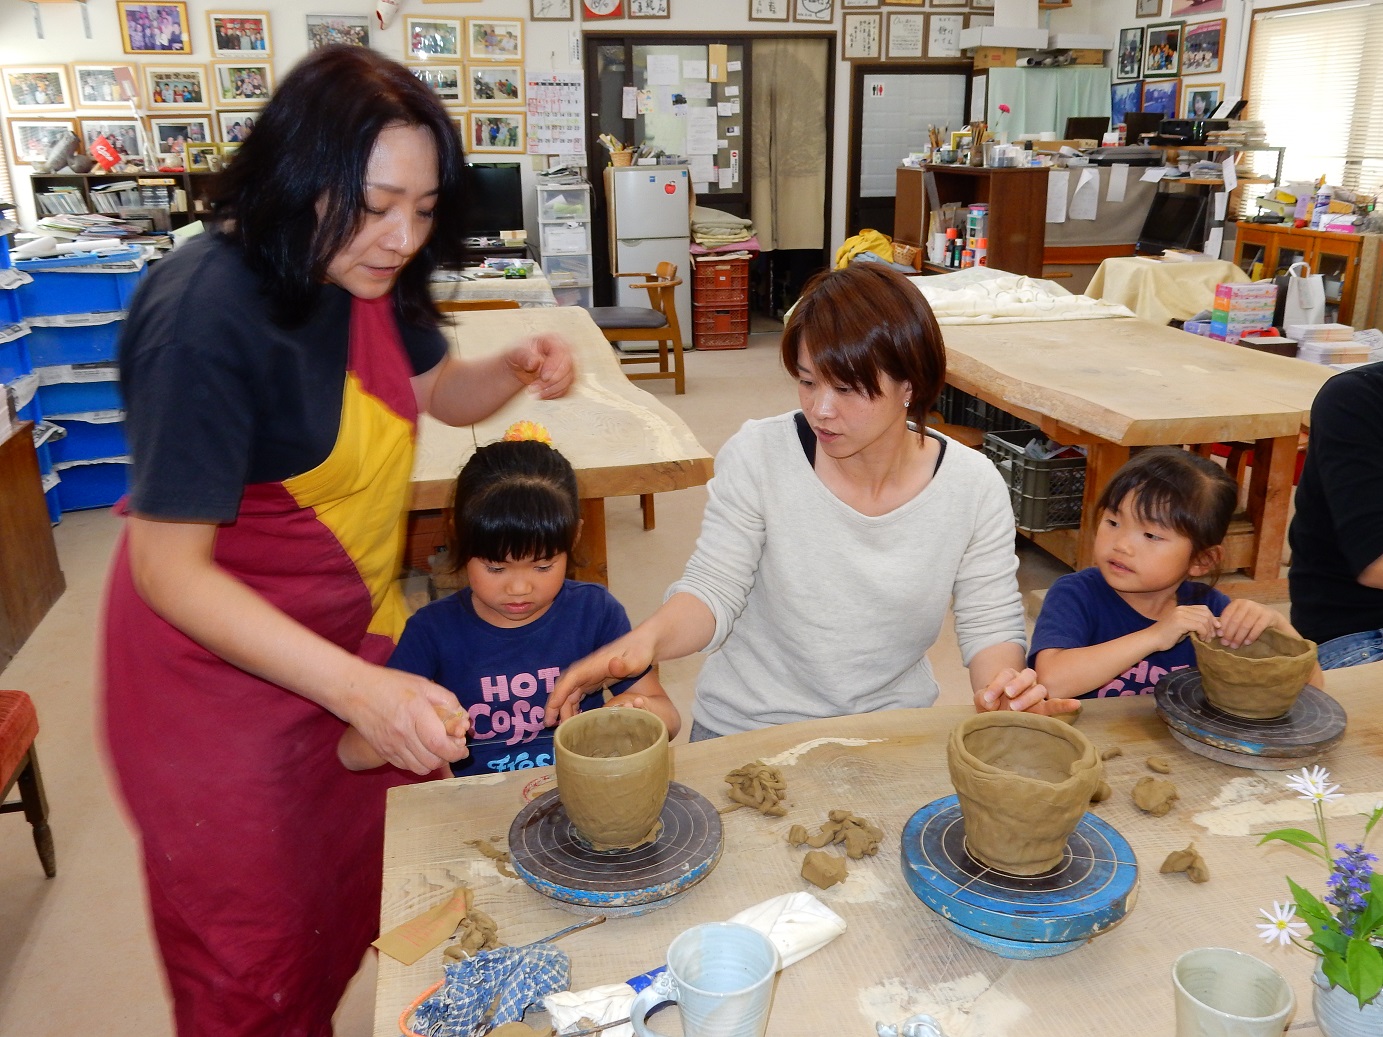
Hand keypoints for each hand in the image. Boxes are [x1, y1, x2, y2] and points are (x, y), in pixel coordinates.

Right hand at [341, 666, 469, 774]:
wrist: (355, 692)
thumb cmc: (391, 684)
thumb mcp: (423, 684)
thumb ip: (447, 700)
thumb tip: (463, 720)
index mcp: (415, 713)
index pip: (439, 744)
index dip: (455, 752)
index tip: (463, 749)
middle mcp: (403, 733)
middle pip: (432, 761)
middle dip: (448, 758)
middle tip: (452, 747)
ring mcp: (391, 746)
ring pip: (420, 768)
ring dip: (434, 762)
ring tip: (437, 750)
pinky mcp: (383, 752)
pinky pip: (406, 767)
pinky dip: (418, 763)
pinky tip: (421, 750)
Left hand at [506, 332, 573, 399]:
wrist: (519, 367)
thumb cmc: (519, 355)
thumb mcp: (516, 353)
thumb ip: (524, 356)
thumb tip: (534, 363)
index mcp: (553, 340)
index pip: (562, 352)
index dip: (554, 366)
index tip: (543, 377)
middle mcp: (564, 352)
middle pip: (569, 367)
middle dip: (552, 381)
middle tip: (533, 387)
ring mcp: (567, 366)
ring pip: (568, 380)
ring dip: (551, 390)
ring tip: (533, 393)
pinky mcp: (567, 379)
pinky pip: (566, 389)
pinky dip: (553, 394)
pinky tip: (540, 395)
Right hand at [547, 636, 653, 725]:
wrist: (646, 643)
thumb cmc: (641, 651)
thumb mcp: (636, 659)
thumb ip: (624, 664)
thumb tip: (612, 665)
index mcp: (593, 665)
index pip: (569, 680)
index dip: (558, 695)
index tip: (550, 711)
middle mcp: (587, 669)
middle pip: (565, 687)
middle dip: (555, 704)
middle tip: (549, 724)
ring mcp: (590, 674)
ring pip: (570, 692)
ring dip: (563, 707)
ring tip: (562, 726)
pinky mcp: (595, 678)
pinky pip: (579, 693)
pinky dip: (573, 705)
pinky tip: (575, 717)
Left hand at [974, 667, 1075, 714]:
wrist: (997, 716)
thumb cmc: (991, 705)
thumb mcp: (983, 700)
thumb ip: (983, 698)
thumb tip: (990, 702)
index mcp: (1009, 677)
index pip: (1006, 674)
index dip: (996, 684)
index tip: (987, 698)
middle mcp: (1025, 682)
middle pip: (1027, 675)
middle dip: (1017, 684)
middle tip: (1007, 695)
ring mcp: (1035, 694)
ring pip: (1039, 689)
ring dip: (1028, 697)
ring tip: (1015, 708)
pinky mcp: (1042, 708)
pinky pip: (1055, 705)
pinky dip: (1065, 704)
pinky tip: (1076, 704)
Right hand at [1147, 604, 1216, 652]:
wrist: (1152, 640)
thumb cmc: (1167, 636)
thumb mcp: (1183, 628)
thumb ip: (1194, 624)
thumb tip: (1212, 626)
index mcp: (1183, 608)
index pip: (1204, 608)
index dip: (1212, 618)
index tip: (1216, 629)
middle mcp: (1182, 609)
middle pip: (1206, 613)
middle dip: (1212, 626)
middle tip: (1211, 637)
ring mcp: (1180, 614)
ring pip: (1204, 620)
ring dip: (1208, 631)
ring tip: (1206, 639)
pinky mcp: (1180, 622)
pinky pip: (1199, 625)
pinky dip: (1204, 633)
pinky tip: (1201, 639)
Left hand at [1214, 599, 1280, 649]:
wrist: (1272, 617)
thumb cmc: (1251, 619)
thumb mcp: (1239, 617)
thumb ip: (1228, 622)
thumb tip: (1217, 633)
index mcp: (1237, 603)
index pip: (1227, 614)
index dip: (1222, 626)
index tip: (1219, 636)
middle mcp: (1247, 604)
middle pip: (1235, 621)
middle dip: (1229, 634)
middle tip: (1226, 644)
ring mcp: (1258, 609)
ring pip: (1245, 625)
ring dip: (1239, 637)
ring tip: (1235, 646)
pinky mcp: (1268, 616)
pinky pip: (1257, 628)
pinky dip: (1251, 636)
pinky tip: (1247, 643)